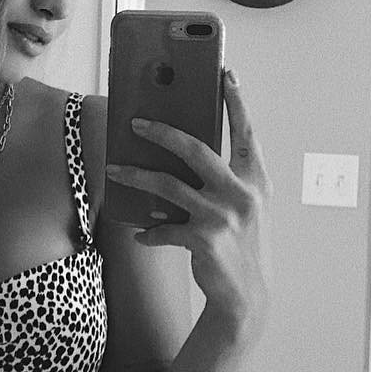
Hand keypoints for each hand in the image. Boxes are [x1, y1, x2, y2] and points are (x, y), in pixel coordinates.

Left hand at [105, 69, 271, 338]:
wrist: (246, 298)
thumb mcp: (244, 208)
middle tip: (136, 123)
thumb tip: (181, 153)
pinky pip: (163, 227)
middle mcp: (242, 193)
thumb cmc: (241, 246)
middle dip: (162, 131)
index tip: (225, 74)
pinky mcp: (202, 239)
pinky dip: (149, 231)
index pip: (246, 132)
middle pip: (196, 148)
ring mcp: (223, 216)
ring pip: (167, 184)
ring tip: (114, 170)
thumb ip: (224, 181)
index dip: (236, 102)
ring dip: (135, 175)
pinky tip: (141, 234)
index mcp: (256, 180)